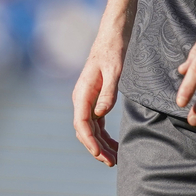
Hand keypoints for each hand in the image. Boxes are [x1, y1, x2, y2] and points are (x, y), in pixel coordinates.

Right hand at [72, 36, 124, 166]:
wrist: (113, 34)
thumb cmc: (113, 49)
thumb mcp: (114, 69)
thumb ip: (108, 92)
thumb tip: (101, 115)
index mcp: (82, 92)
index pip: (81, 123)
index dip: (89, 141)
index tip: (99, 154)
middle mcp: (82, 98)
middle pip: (85, 130)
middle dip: (96, 148)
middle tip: (112, 162)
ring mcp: (87, 99)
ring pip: (90, 129)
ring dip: (101, 144)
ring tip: (114, 158)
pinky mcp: (95, 98)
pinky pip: (96, 122)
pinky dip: (103, 135)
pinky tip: (113, 144)